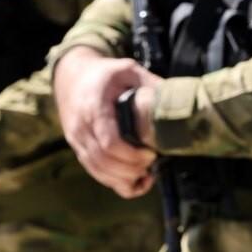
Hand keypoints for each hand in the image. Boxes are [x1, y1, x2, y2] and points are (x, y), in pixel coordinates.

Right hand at [52, 47, 158, 198]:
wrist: (73, 77)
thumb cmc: (106, 74)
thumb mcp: (129, 70)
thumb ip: (151, 84)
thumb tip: (179, 100)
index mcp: (95, 107)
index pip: (109, 142)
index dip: (131, 155)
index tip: (151, 154)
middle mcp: (81, 127)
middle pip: (104, 161)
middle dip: (131, 169)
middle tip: (151, 163)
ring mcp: (77, 141)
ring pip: (97, 171)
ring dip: (123, 179)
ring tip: (146, 173)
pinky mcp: (79, 149)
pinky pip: (95, 172)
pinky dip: (115, 182)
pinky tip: (136, 180)